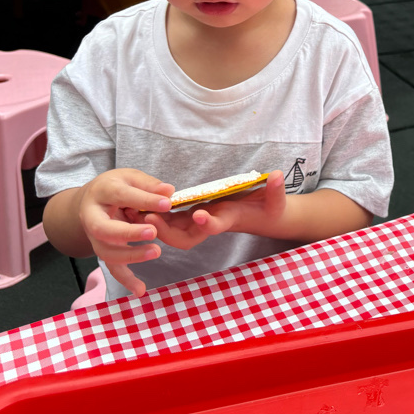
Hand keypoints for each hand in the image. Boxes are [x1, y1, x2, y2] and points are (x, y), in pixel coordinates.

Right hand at [78, 168, 173, 297]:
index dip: (144, 199)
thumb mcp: (130, 177)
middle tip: (154, 232)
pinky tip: (140, 290)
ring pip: (107, 251)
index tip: (167, 203)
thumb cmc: (115, 186)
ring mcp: (95, 237)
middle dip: (128, 232)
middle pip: (105, 229)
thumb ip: (149, 185)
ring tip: (156, 251)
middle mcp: (92, 217)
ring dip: (131, 255)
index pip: (121, 195)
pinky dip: (125, 280)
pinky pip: (112, 267)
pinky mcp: (103, 250)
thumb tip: (169, 192)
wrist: (90, 200)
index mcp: (102, 192)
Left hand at [141, 170, 286, 250]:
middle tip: (150, 217)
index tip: (199, 215)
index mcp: (229, 219)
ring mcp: (200, 222)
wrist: (262, 217)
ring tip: (136, 211)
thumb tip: (276, 175)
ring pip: (173, 231)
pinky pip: (171, 220)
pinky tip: (140, 205)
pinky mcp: (193, 216)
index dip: (208, 223)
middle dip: (167, 231)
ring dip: (156, 224)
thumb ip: (275, 190)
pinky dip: (156, 216)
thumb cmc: (269, 209)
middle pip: (185, 237)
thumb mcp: (276, 200)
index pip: (216, 225)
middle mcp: (210, 224)